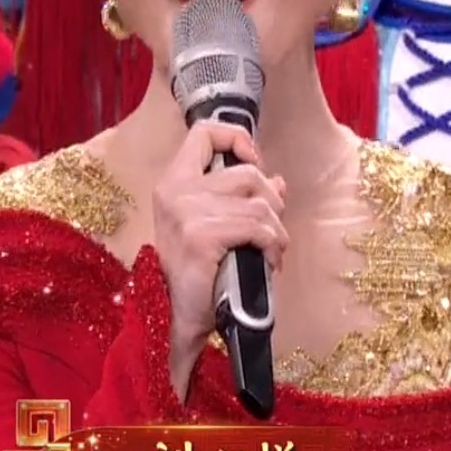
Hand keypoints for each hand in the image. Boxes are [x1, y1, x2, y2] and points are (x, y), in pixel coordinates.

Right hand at [150, 119, 286, 393]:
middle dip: (271, 202)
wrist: (181, 318)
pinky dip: (273, 245)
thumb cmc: (198, 273)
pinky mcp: (202, 236)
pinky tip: (269, 262)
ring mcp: (187, 212)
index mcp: (173, 183)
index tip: (253, 162)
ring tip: (271, 252)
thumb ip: (242, 199)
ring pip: (259, 203)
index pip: (203, 132)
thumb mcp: (214, 226)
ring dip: (276, 230)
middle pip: (248, 173)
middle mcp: (176, 191)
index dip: (236, 138)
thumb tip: (277, 181)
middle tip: (270, 231)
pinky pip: (258, 228)